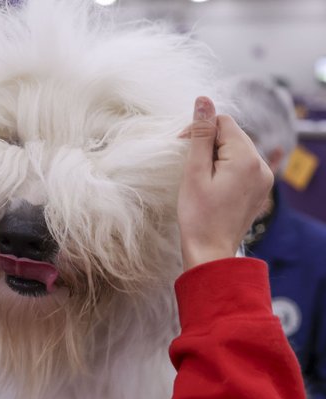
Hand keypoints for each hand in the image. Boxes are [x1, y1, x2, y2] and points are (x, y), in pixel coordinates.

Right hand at [177, 96, 273, 270]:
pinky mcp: (260, 189)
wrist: (211, 251)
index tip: (181, 146)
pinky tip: (212, 184)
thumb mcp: (194, 171)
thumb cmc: (198, 215)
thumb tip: (203, 100)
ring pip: (237, 150)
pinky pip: (243, 166)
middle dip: (208, 142)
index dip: (199, 129)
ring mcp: (264, 178)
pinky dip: (226, 168)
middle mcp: (261, 165)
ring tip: (200, 177)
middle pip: (232, 135)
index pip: (223, 122)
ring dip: (216, 156)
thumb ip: (200, 134)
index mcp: (246, 158)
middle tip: (188, 165)